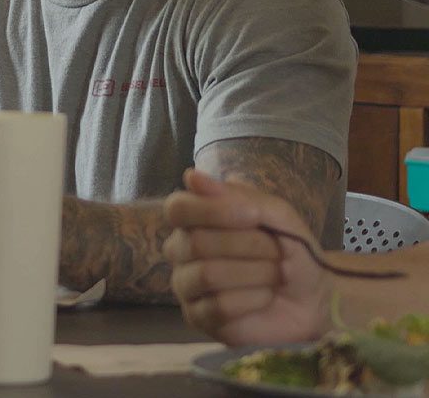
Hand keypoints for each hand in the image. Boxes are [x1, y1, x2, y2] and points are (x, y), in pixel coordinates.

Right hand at [163, 168, 331, 344]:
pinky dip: (254, 299)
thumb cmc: (291, 250)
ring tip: (276, 274)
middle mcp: (181, 251)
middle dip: (249, 245)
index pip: (177, 208)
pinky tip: (265, 297)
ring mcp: (186, 286)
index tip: (253, 215)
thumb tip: (190, 176)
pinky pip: (219, 306)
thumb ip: (237, 195)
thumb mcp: (277, 214)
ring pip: (207, 274)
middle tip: (277, 252)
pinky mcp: (198, 318)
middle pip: (196, 242)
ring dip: (255, 273)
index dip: (212, 210)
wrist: (315, 296)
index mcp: (194, 221)